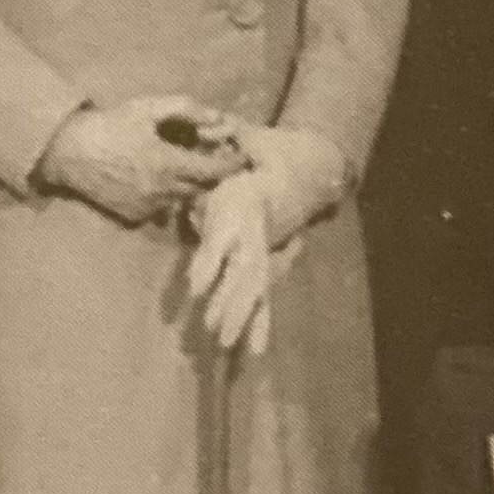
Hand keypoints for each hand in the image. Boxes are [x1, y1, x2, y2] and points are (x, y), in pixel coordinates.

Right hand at [34, 97, 245, 226]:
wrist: (69, 151)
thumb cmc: (111, 125)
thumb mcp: (148, 108)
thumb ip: (186, 109)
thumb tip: (218, 118)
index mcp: (168, 164)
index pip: (214, 172)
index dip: (232, 165)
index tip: (243, 157)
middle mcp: (161, 191)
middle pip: (202, 189)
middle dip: (212, 175)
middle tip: (213, 159)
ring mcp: (147, 207)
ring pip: (183, 200)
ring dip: (190, 186)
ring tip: (185, 169)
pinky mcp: (133, 216)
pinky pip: (162, 209)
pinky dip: (167, 196)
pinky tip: (159, 180)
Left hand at [184, 129, 351, 355]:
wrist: (301, 171)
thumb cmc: (255, 162)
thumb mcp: (239, 153)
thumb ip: (223, 152)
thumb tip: (205, 140)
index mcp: (240, 210)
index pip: (220, 242)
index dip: (207, 265)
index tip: (192, 289)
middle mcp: (253, 238)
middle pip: (243, 275)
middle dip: (229, 303)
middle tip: (212, 330)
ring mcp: (263, 255)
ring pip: (254, 293)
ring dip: (240, 321)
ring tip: (226, 346)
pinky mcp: (263, 267)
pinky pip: (262, 301)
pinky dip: (259, 327)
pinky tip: (253, 354)